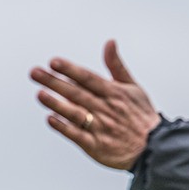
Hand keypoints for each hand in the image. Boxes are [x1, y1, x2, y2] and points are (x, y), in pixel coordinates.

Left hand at [30, 40, 160, 169]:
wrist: (153, 147)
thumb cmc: (141, 116)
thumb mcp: (133, 87)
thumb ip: (116, 66)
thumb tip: (109, 42)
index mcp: (114, 92)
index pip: (87, 78)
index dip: (70, 70)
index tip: (53, 62)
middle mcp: (105, 108)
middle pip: (76, 93)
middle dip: (54, 82)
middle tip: (35, 73)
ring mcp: (100, 127)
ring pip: (75, 113)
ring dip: (57, 104)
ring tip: (40, 94)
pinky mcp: (95, 145)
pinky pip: (77, 135)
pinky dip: (64, 127)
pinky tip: (51, 119)